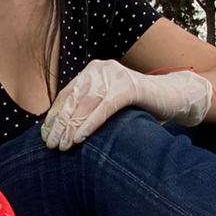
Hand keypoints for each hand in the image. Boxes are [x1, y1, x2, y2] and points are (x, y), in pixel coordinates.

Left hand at [40, 60, 212, 150]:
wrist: (172, 96)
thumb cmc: (137, 106)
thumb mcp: (107, 104)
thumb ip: (88, 108)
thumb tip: (60, 129)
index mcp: (92, 71)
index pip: (66, 95)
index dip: (54, 116)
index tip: (44, 135)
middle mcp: (100, 69)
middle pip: (73, 100)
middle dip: (60, 124)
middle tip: (50, 145)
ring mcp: (115, 75)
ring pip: (86, 104)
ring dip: (72, 127)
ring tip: (62, 146)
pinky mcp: (129, 86)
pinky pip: (104, 107)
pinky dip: (90, 124)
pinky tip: (79, 138)